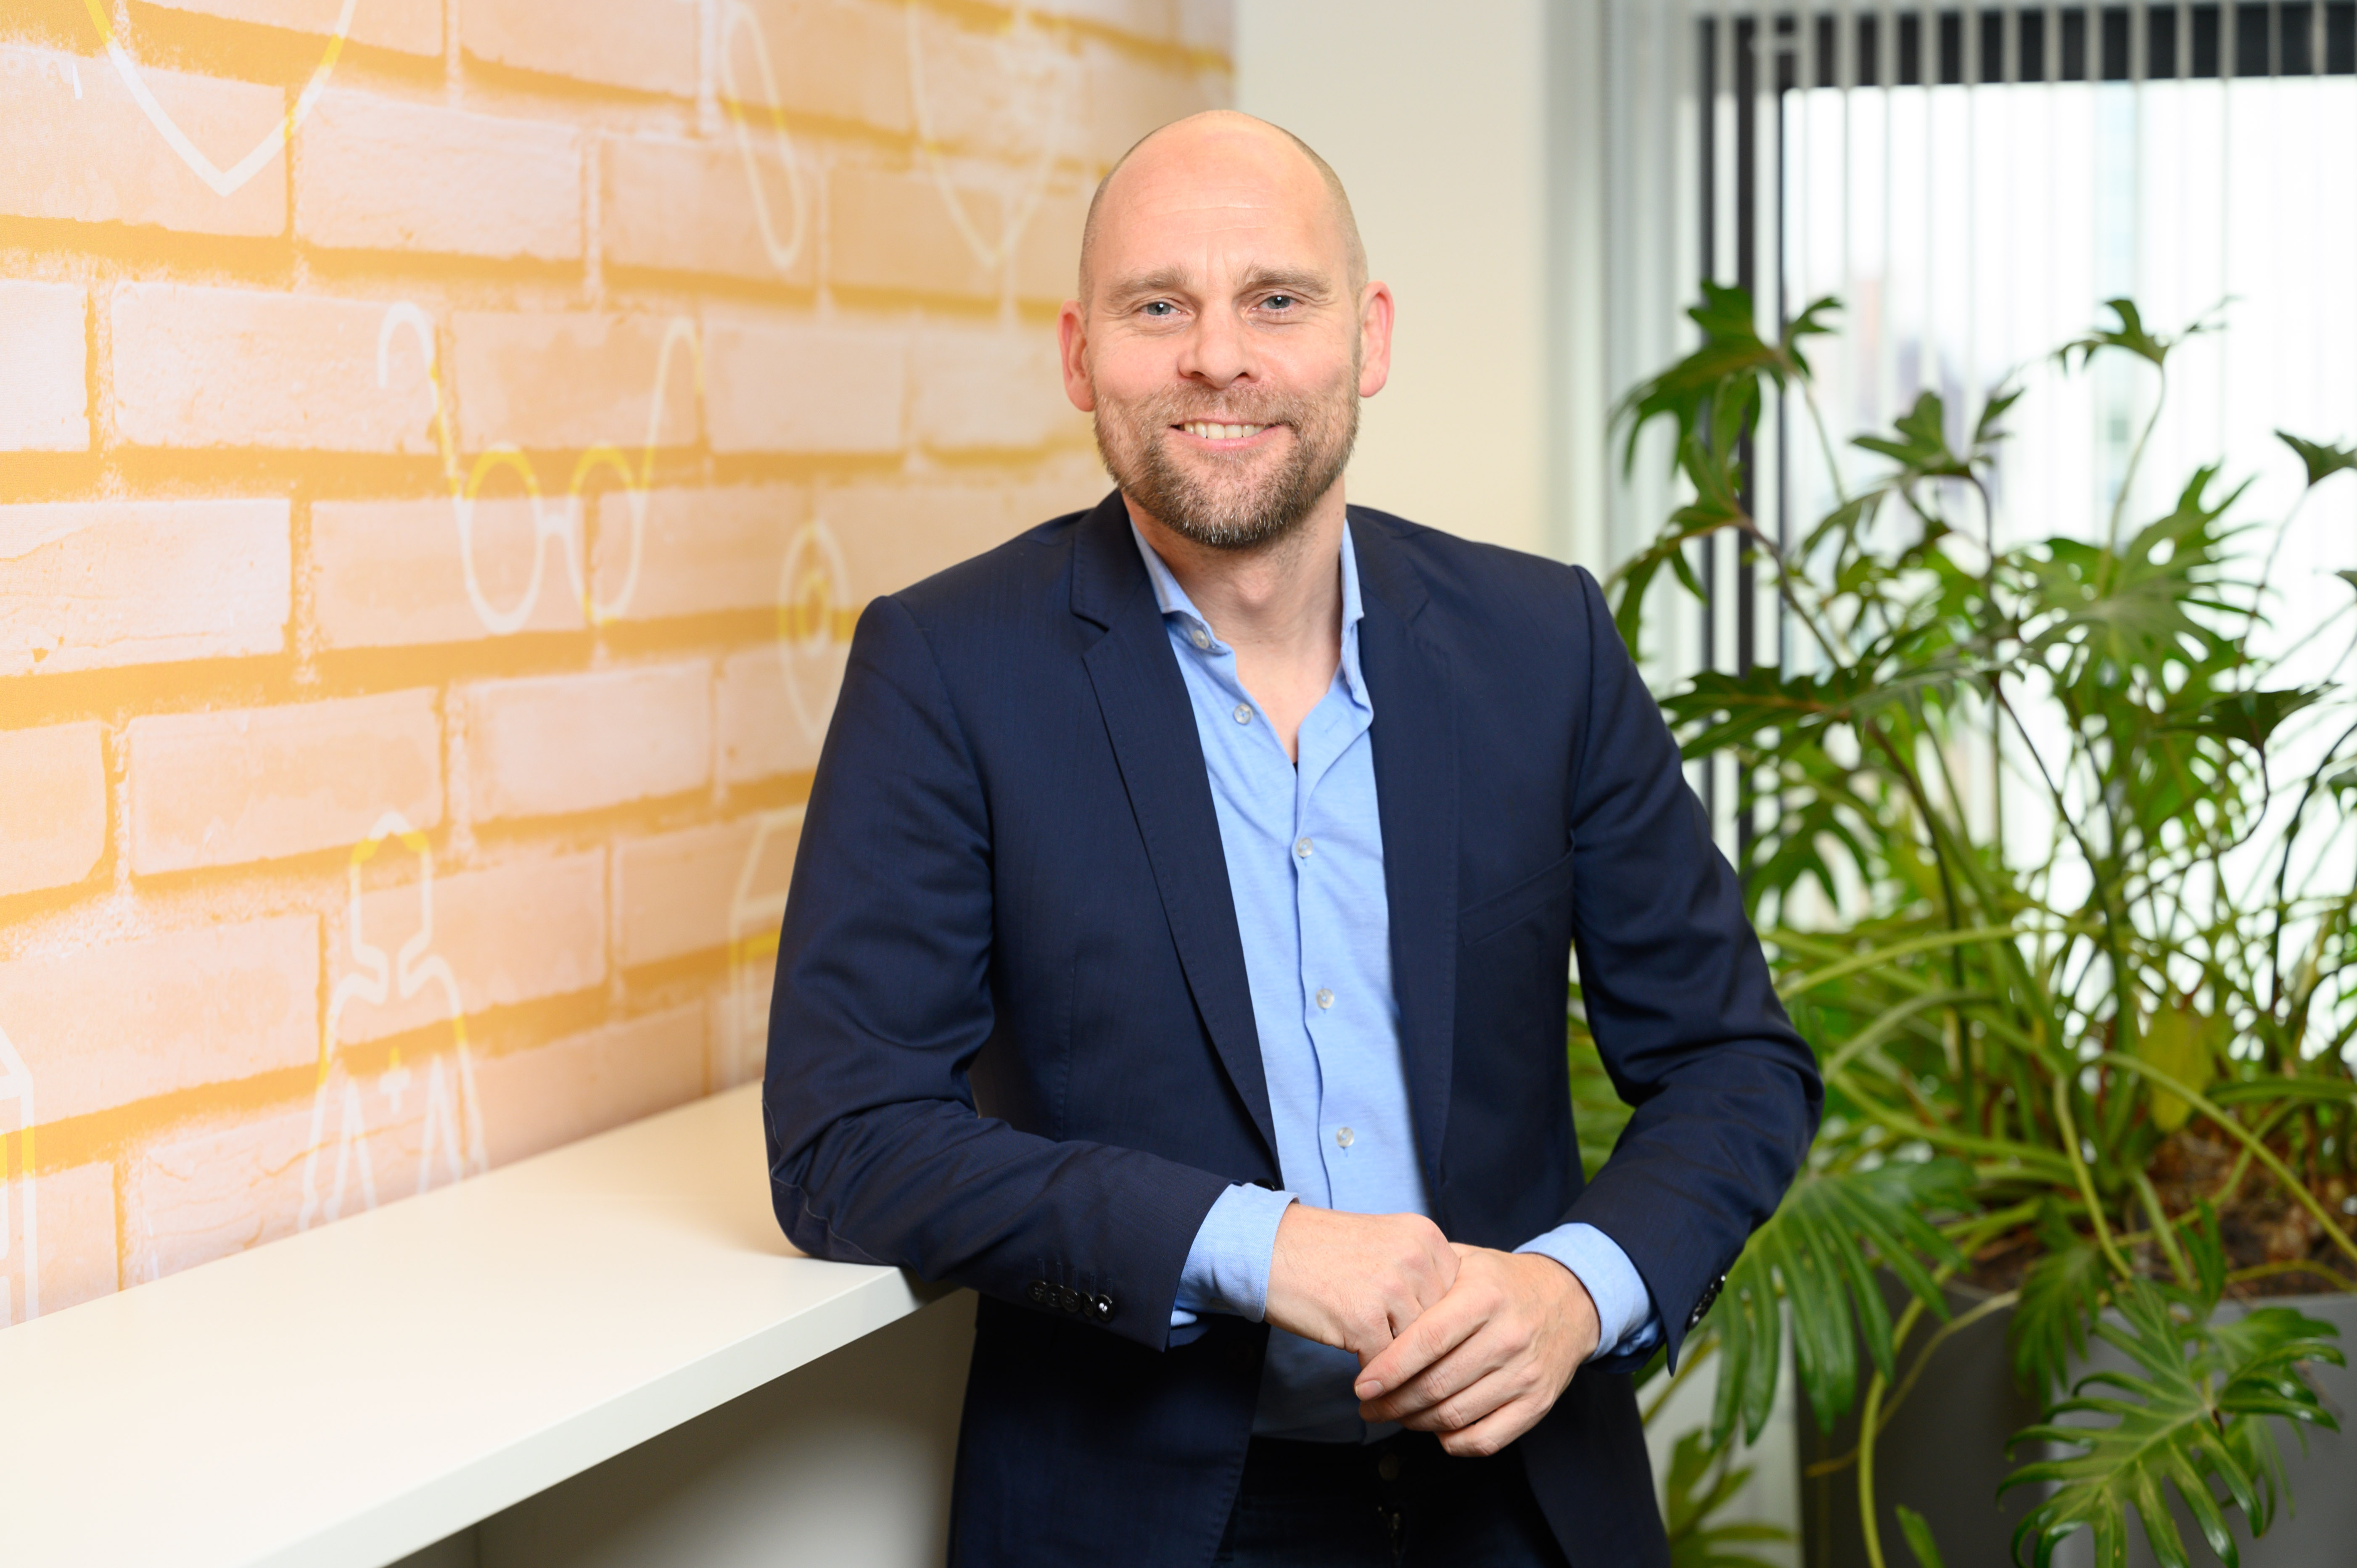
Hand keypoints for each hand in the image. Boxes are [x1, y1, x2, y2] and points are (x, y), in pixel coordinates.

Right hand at [1262, 1205, 1458, 1363]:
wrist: (1266, 1246)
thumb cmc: (1323, 1250)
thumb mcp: (1387, 1241)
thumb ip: (1422, 1272)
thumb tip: (1451, 1323)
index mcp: (1425, 1235)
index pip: (1457, 1296)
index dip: (1441, 1323)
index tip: (1426, 1338)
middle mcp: (1414, 1257)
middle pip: (1441, 1325)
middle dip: (1422, 1348)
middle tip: (1407, 1365)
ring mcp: (1389, 1287)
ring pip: (1417, 1348)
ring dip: (1401, 1365)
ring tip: (1386, 1372)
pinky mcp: (1362, 1318)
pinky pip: (1386, 1364)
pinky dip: (1375, 1375)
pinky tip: (1361, 1370)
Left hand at [1352, 1245, 1599, 1456]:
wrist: (1568, 1300)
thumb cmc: (1501, 1283)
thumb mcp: (1465, 1262)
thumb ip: (1423, 1279)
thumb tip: (1372, 1305)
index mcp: (1485, 1297)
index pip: (1427, 1341)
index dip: (1388, 1368)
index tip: (1362, 1385)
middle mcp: (1508, 1336)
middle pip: (1436, 1385)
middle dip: (1392, 1403)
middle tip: (1369, 1406)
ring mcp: (1525, 1374)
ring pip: (1454, 1416)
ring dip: (1414, 1423)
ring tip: (1393, 1415)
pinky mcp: (1537, 1403)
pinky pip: (1485, 1440)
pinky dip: (1452, 1442)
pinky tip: (1433, 1428)